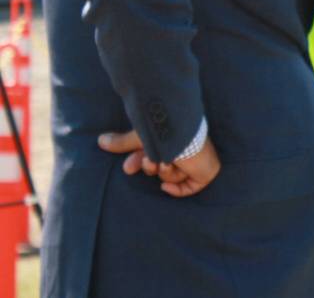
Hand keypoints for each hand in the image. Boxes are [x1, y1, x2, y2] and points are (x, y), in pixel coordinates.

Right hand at [97, 128, 220, 196]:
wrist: (183, 135)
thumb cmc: (164, 132)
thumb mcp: (139, 138)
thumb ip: (122, 142)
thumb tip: (100, 140)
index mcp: (172, 139)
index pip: (156, 153)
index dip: (140, 161)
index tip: (128, 167)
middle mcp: (185, 149)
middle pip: (163, 165)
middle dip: (148, 168)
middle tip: (140, 165)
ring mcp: (196, 160)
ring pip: (174, 175)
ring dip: (164, 170)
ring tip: (164, 160)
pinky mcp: (205, 171)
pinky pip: (191, 187)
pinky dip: (178, 188)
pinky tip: (166, 186)